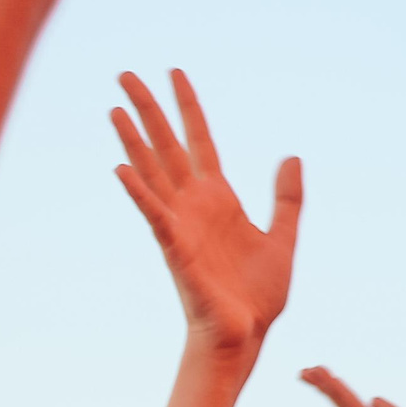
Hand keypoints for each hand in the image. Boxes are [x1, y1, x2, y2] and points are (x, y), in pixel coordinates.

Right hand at [111, 71, 299, 360]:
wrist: (247, 334)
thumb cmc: (257, 294)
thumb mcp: (283, 238)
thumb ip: (288, 199)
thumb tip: (291, 157)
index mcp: (219, 199)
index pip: (200, 141)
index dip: (189, 108)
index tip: (175, 72)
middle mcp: (194, 205)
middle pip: (167, 147)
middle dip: (148, 110)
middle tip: (125, 72)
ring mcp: (181, 224)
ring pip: (153, 173)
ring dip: (134, 141)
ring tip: (114, 107)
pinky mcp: (177, 250)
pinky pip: (155, 216)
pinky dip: (139, 193)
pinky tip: (121, 168)